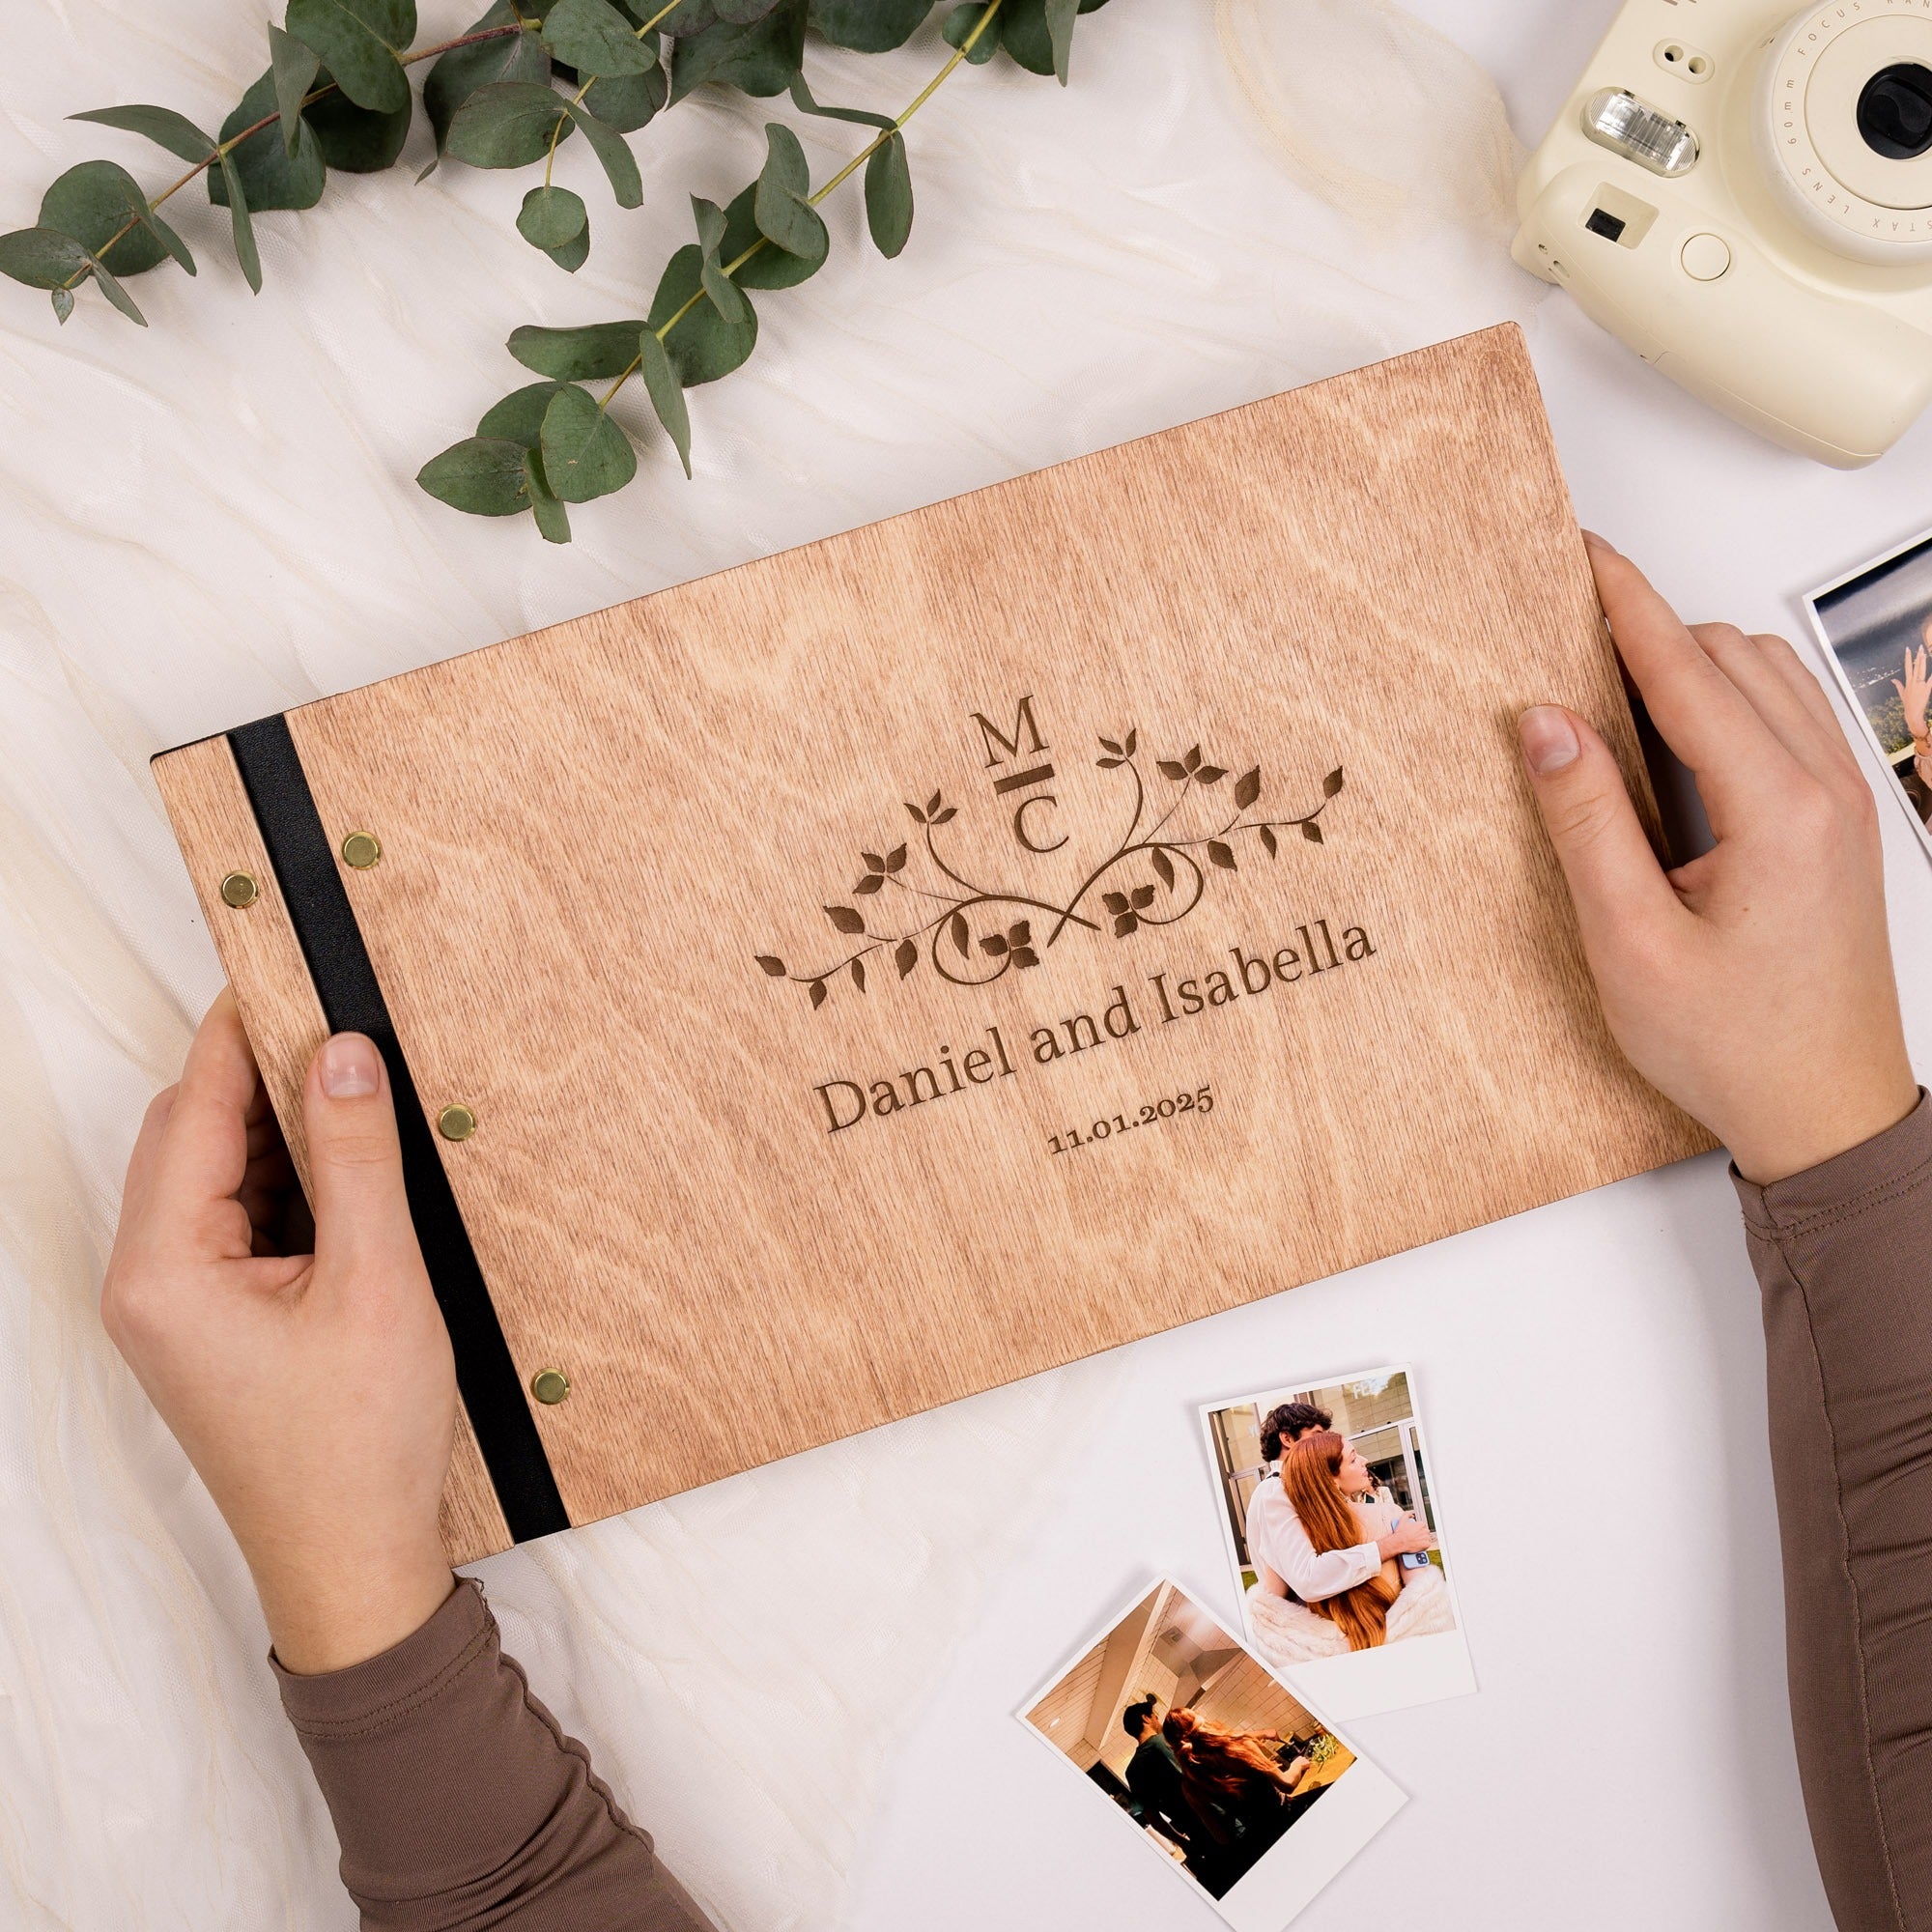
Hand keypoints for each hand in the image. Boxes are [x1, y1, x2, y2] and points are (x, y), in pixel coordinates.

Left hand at [103, 992, 456, 1672]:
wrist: (355, 1567)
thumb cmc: (358, 1443)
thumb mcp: (377, 1281)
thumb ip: (355, 1158)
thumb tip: (341, 1054)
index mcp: (164, 1270)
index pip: (195, 1111)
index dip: (241, 1033)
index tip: (286, 968)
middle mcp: (148, 1284)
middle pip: (194, 1138)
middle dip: (267, 1083)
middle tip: (348, 1034)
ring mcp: (177, 1310)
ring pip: (221, 1180)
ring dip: (286, 1140)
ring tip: (366, 1111)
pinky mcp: (212, 1328)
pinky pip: (242, 1227)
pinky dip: (293, 1193)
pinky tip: (357, 1184)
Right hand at [1377, 1517, 1434, 1559]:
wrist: (1399, 1543)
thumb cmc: (1401, 1533)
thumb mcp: (1402, 1520)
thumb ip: (1407, 1514)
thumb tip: (1412, 1514)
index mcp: (1421, 1525)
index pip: (1423, 1525)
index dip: (1419, 1527)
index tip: (1416, 1530)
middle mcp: (1424, 1531)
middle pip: (1426, 1531)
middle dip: (1422, 1533)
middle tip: (1416, 1535)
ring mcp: (1426, 1538)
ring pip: (1427, 1537)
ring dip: (1423, 1538)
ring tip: (1417, 1540)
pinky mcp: (1426, 1545)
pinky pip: (1428, 1544)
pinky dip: (1424, 1544)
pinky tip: (1419, 1544)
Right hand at [1519, 534, 1916, 1185]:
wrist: (1824, 1110)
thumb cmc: (1735, 1044)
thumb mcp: (1629, 943)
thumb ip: (1586, 823)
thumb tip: (1546, 724)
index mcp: (1778, 811)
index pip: (1688, 670)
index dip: (1625, 605)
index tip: (1583, 556)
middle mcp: (1826, 790)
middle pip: (1732, 656)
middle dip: (1651, 631)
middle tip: (1570, 633)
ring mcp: (1843, 803)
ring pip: (1767, 678)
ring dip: (1692, 665)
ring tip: (1612, 682)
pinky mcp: (1839, 824)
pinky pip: (1787, 719)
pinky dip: (1727, 700)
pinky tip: (1675, 736)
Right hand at [1896, 640, 1930, 748]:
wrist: (1912, 713)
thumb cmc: (1908, 704)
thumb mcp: (1902, 694)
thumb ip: (1898, 685)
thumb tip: (1893, 680)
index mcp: (1908, 682)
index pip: (1907, 666)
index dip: (1908, 657)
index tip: (1908, 649)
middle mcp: (1913, 682)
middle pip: (1915, 666)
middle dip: (1917, 656)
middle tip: (1920, 647)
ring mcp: (1920, 685)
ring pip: (1921, 670)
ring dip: (1922, 661)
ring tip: (1924, 653)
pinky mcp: (1927, 689)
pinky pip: (1930, 680)